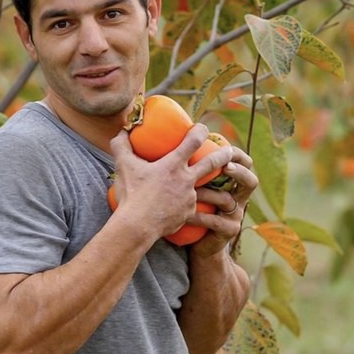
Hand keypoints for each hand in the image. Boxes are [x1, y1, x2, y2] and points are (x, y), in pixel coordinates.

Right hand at [109, 123, 233, 241]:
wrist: (137, 226)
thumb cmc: (131, 194)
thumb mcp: (123, 166)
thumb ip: (122, 145)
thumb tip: (122, 130)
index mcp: (173, 164)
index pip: (194, 141)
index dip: (200, 131)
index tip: (202, 128)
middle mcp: (187, 179)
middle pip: (213, 162)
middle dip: (225, 154)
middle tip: (231, 150)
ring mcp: (190, 197)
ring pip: (204, 187)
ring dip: (209, 182)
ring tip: (212, 181)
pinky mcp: (189, 213)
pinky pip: (192, 205)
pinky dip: (189, 202)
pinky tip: (184, 203)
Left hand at [188, 146, 257, 256]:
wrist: (199, 246)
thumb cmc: (195, 211)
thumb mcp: (197, 190)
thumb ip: (195, 171)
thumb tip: (176, 144)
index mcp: (233, 186)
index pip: (245, 165)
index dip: (239, 156)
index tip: (224, 146)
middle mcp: (239, 199)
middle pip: (250, 181)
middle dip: (238, 172)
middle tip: (224, 165)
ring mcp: (236, 216)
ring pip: (227, 200)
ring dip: (208, 193)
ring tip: (192, 189)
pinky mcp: (229, 231)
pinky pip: (215, 221)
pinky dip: (200, 216)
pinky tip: (186, 214)